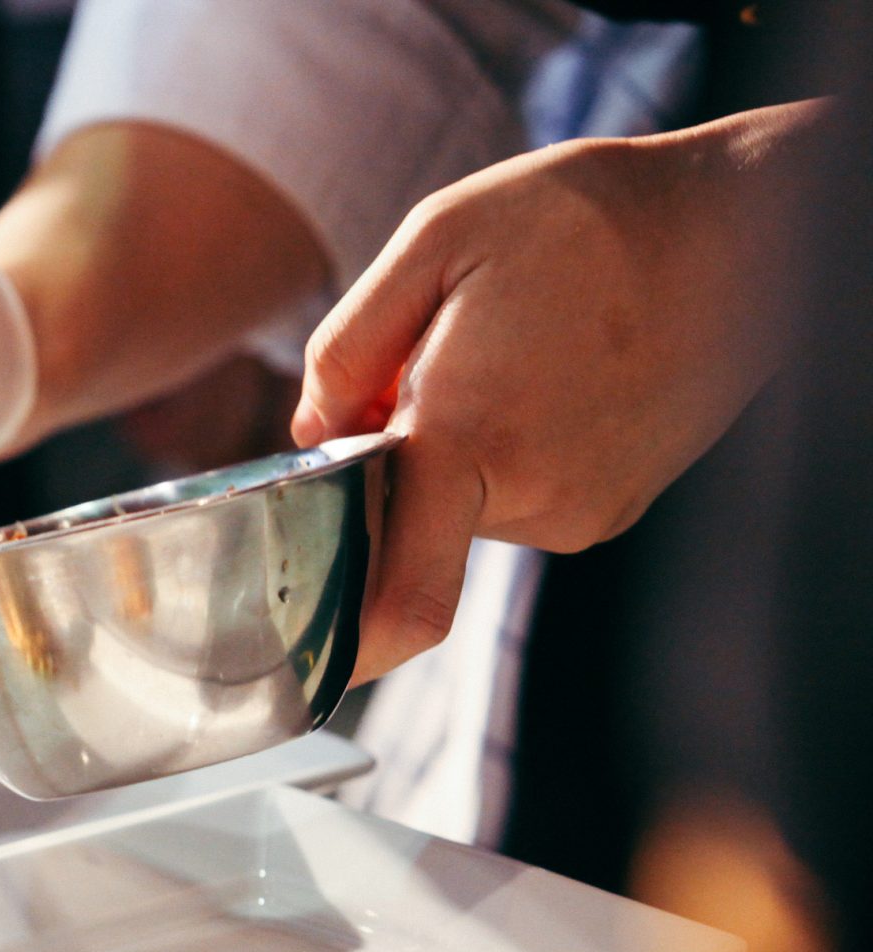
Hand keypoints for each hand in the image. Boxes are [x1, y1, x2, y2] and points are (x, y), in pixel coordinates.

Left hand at [292, 103, 824, 681]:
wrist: (735, 227)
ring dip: (456, 452)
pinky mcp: (611, 511)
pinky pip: (517, 501)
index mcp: (466, 438)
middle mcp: (531, 498)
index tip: (313, 635)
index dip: (347, 637)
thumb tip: (311, 436)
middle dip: (394, 465)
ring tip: (512, 358)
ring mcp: (580, 514)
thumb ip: (346, 351)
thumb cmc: (577, 219)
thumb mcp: (433, 242)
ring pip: (462, 510)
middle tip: (437, 368)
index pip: (401, 600)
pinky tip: (549, 380)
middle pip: (409, 524)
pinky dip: (506, 454)